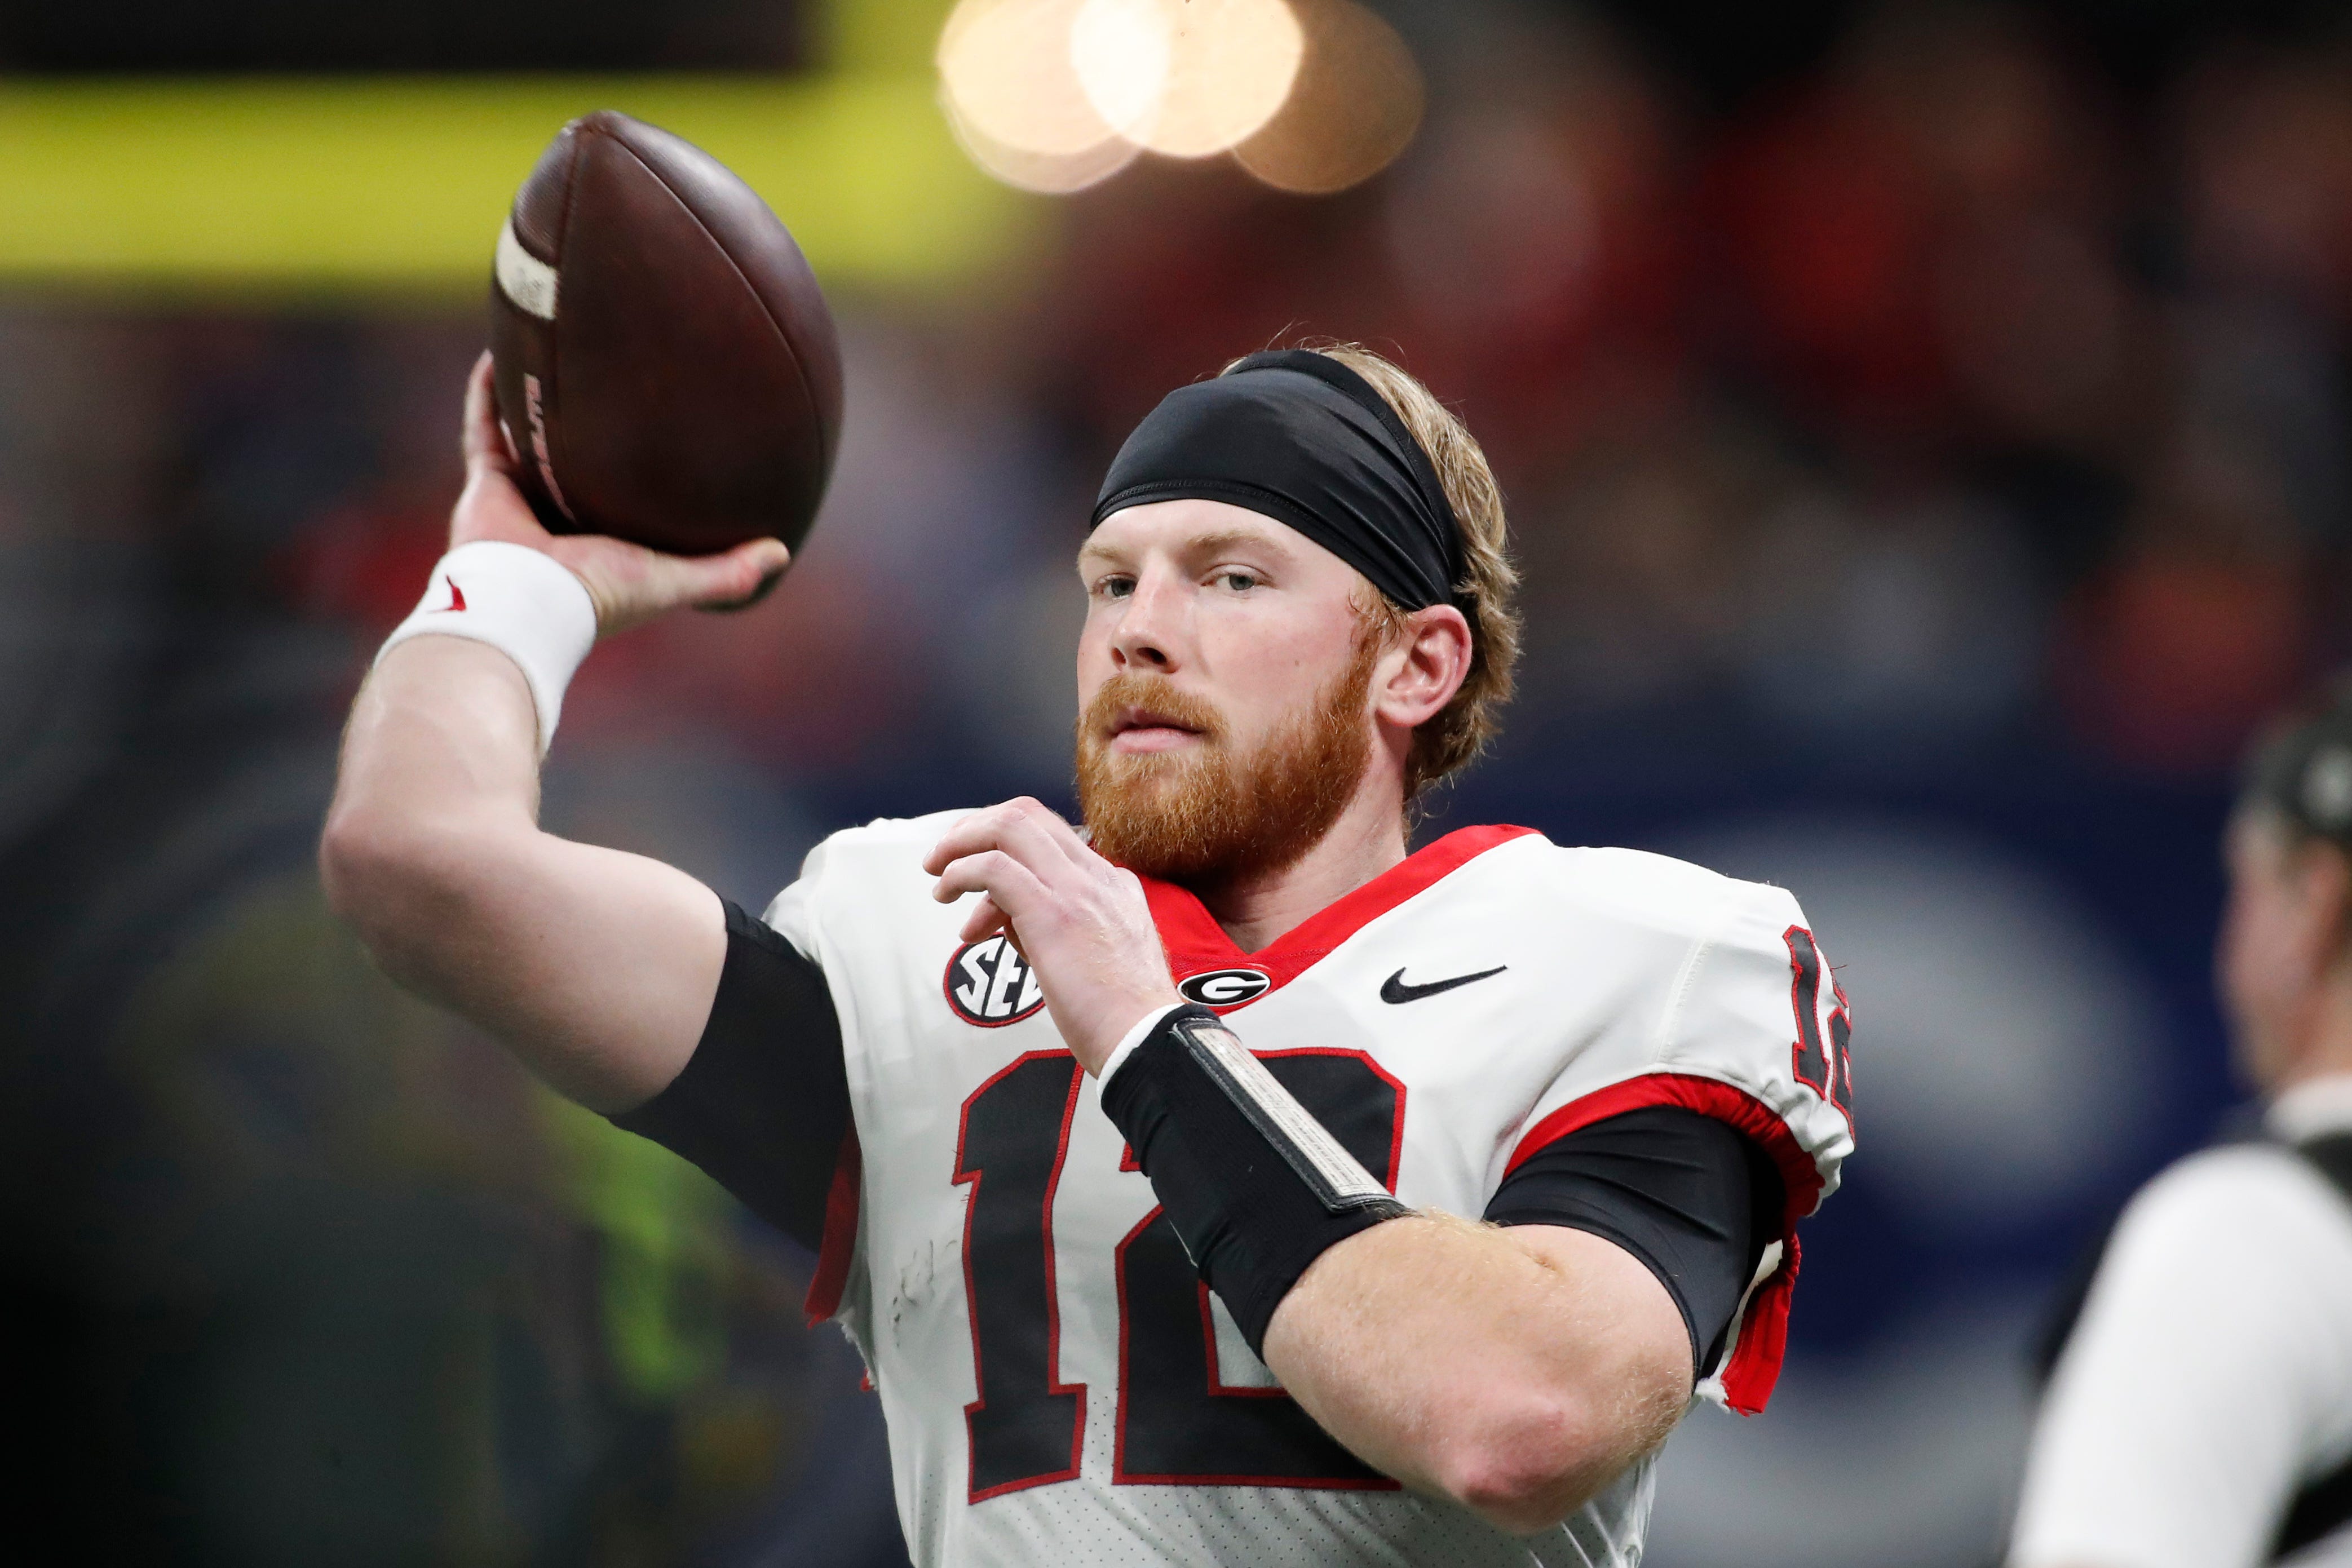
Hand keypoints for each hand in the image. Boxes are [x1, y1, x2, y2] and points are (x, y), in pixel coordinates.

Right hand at [452, 352, 790, 635]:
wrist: (529, 601)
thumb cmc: (600, 595)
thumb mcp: (674, 580)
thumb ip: (727, 571)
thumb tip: (783, 551)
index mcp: (600, 539)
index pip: (622, 497)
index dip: (640, 469)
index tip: (665, 429)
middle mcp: (558, 516)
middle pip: (574, 461)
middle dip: (586, 427)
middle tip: (609, 377)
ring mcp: (520, 496)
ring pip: (526, 437)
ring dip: (535, 400)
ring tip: (552, 352)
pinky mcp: (487, 482)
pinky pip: (485, 426)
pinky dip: (488, 391)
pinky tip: (500, 351)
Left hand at [924, 799, 1181, 1073]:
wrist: (1145, 1040)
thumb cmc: (1119, 1015)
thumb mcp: (1096, 954)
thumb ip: (1057, 926)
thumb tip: (1010, 922)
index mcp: (1113, 885)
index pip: (1052, 836)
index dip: (1005, 846)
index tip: (979, 874)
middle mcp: (1097, 876)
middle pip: (1028, 815)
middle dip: (977, 827)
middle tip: (947, 854)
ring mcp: (1077, 890)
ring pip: (1009, 828)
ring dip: (962, 843)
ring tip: (937, 873)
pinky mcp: (1052, 913)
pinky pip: (994, 868)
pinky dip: (961, 872)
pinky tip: (946, 892)